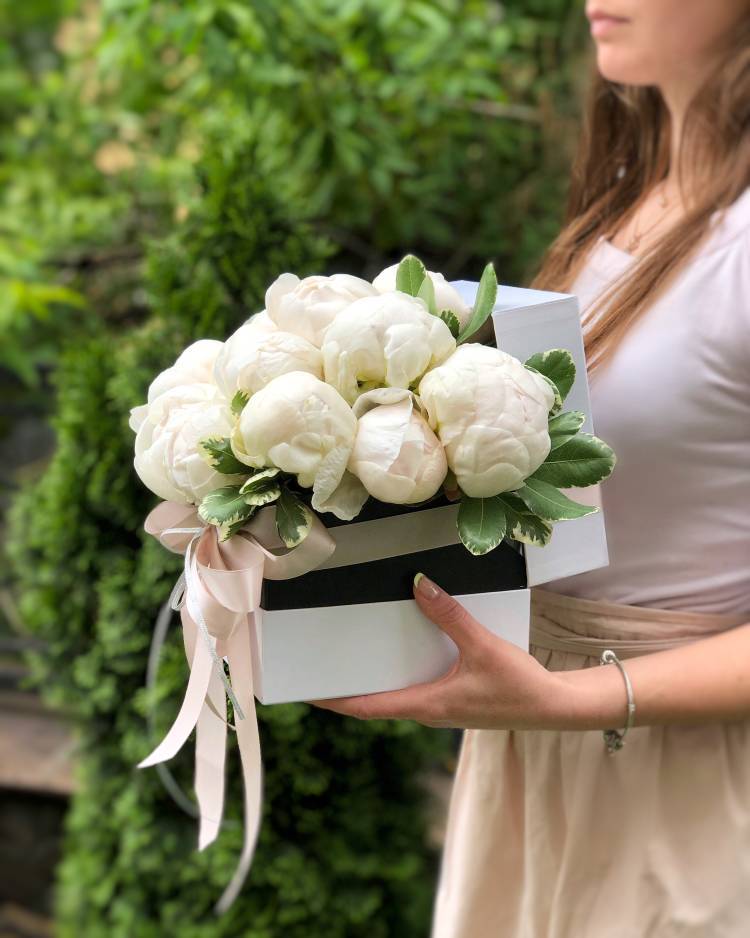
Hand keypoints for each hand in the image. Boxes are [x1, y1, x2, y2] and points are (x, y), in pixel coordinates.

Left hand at [306, 573, 584, 729]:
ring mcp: (442, 709)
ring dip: (375, 682)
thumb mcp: (482, 646)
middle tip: (323, 668)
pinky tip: (404, 651)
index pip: (368, 708)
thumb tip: (420, 584)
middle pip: (376, 704)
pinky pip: (416, 688)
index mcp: (427, 705)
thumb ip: (450, 615)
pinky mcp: (455, 701)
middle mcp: (429, 711)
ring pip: (397, 696)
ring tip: (353, 657)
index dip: (336, 701)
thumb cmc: (519, 685)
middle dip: (349, 690)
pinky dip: (401, 675)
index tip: (309, 692)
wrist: (554, 708)